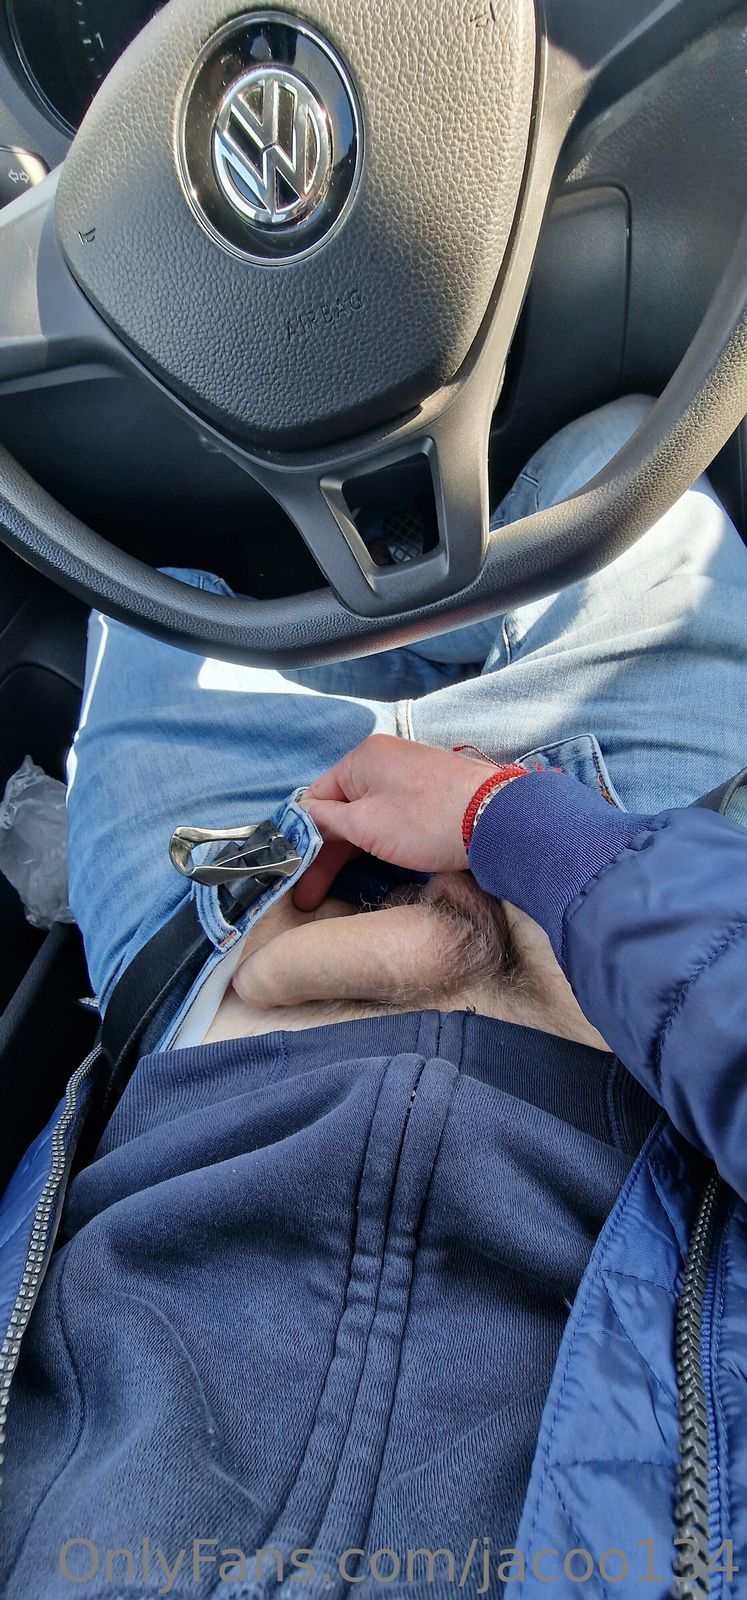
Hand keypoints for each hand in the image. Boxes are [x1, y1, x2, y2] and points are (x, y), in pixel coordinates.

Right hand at [294, 733, 499, 910]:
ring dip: (349, 851)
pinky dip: (377, 841)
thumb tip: (302, 818)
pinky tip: (371, 866)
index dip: (303, 837)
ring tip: (332, 891)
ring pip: (366, 816)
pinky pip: (390, 817)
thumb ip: (326, 821)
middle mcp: (383, 760)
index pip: (315, 797)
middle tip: (310, 896)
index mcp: (361, 758)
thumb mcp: (365, 823)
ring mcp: (410, 777)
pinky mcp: (431, 794)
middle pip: (340, 810)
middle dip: (324, 853)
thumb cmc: (426, 821)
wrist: (500, 820)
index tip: (297, 874)